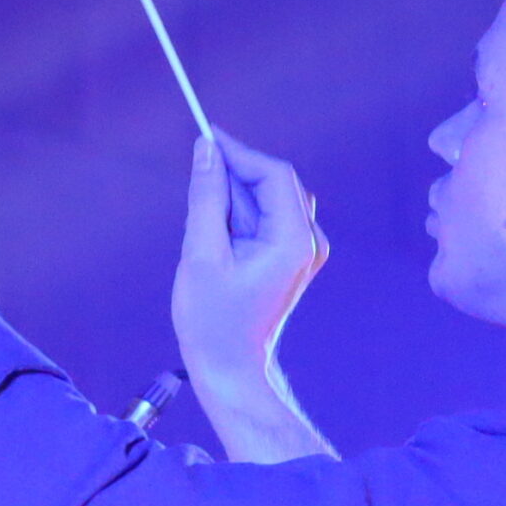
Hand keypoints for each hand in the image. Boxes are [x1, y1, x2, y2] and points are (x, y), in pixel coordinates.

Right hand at [172, 130, 328, 387]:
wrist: (232, 370)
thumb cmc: (213, 321)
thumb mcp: (200, 253)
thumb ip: (206, 196)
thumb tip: (206, 149)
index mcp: (293, 241)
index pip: (273, 174)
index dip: (239, 151)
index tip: (205, 136)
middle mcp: (309, 242)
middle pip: (274, 182)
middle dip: (235, 175)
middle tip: (197, 180)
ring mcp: (304, 251)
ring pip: (269, 199)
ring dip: (234, 200)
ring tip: (207, 236)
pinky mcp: (293, 258)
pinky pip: (268, 218)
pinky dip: (241, 216)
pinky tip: (219, 240)